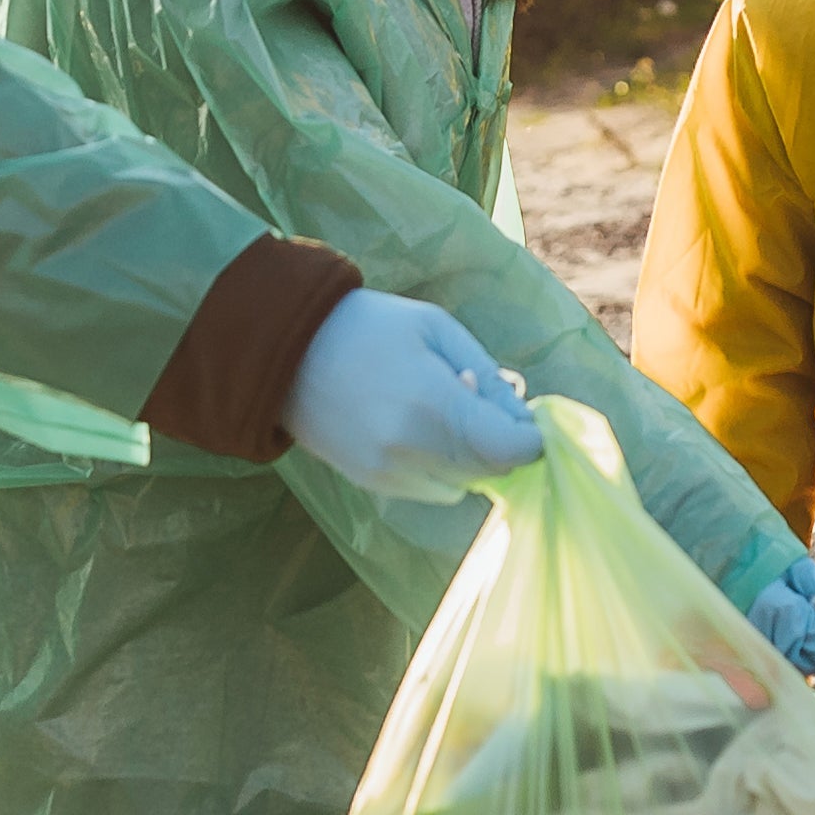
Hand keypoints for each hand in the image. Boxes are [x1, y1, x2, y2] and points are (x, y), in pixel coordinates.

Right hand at [284, 292, 543, 498]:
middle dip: (500, 442)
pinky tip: (416, 427)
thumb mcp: (438, 328)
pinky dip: (440, 465)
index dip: (529, 436)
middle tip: (477, 399)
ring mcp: (389, 474)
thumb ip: (486, 374)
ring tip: (441, 411)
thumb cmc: (367, 326)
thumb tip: (521, 415)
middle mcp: (412, 451)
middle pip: (491, 469)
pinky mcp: (372, 484)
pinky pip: (431, 488)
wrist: (285, 351)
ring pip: (463, 484)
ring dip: (470, 456)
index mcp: (433, 406)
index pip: (511, 449)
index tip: (527, 416)